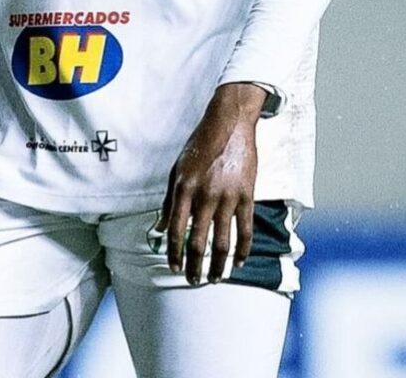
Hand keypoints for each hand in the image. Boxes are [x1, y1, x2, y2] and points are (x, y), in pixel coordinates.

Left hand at [156, 83, 263, 285]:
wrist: (229, 123)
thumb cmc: (200, 144)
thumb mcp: (177, 169)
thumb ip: (170, 201)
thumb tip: (159, 229)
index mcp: (184, 188)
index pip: (176, 231)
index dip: (174, 254)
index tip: (174, 268)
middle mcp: (204, 196)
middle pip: (198, 242)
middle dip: (195, 266)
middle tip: (194, 281)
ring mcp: (227, 197)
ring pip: (223, 242)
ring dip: (219, 265)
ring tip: (215, 278)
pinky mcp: (246, 195)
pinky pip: (245, 230)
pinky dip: (242, 250)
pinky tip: (239, 262)